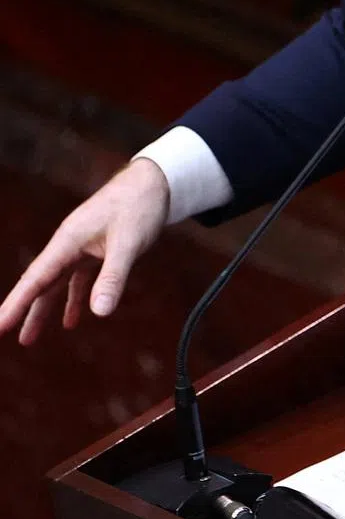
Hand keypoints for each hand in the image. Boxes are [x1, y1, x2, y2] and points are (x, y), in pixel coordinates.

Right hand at [0, 158, 168, 344]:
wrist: (155, 182)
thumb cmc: (139, 207)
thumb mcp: (128, 244)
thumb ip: (113, 277)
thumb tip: (99, 312)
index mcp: (68, 241)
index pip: (35, 278)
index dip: (15, 303)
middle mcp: (69, 244)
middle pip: (40, 282)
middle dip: (23, 310)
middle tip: (5, 335)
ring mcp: (82, 246)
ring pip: (57, 283)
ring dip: (45, 308)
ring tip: (30, 337)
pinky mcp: (97, 248)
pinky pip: (79, 278)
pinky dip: (75, 297)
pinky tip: (73, 318)